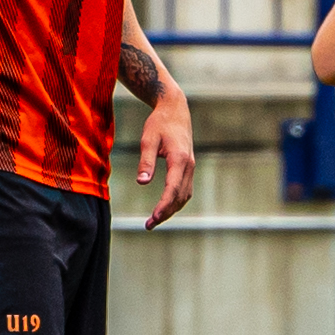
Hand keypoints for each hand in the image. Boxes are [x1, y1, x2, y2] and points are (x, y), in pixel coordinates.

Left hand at [137, 85, 194, 228]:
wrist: (175, 109)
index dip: (163, 206)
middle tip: (149, 225)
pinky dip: (176, 201)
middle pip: (180, 196)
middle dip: (166, 212)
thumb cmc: (159, 123)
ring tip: (155, 220)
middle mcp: (189, 165)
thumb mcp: (148, 139)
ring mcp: (191, 166)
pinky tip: (165, 206)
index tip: (152, 219)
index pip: (172, 189)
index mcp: (180, 159)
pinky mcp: (188, 166)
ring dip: (172, 209)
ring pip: (185, 195)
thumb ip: (146, 161)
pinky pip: (185, 189)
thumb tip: (142, 183)